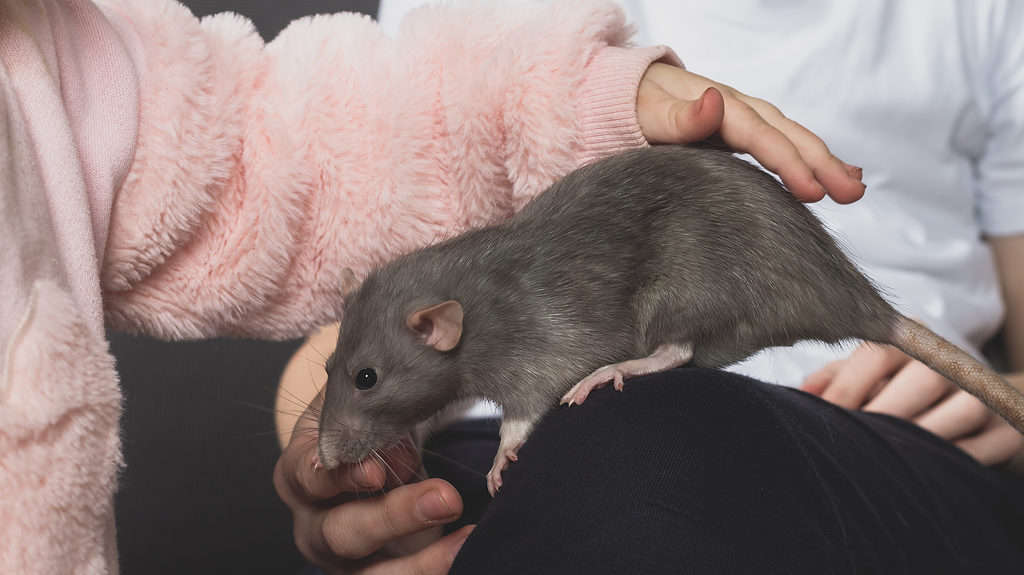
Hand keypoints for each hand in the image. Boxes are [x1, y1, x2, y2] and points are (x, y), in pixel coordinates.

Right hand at [273, 393, 471, 573]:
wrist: (373, 461)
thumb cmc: (361, 430)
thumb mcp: (358, 408)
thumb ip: (369, 400)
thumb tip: (389, 390)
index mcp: (297, 472)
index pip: (308, 477)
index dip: (342, 476)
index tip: (377, 471)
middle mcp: (313, 521)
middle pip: (341, 531)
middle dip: (393, 517)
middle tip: (444, 497)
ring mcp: (341, 557)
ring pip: (370, 573)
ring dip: (421, 557)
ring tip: (464, 531)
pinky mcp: (371, 574)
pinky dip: (436, 564)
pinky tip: (466, 542)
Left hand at [637, 62, 864, 203]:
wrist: (616, 91)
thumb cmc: (627, 104)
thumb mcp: (645, 111)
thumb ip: (678, 116)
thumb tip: (713, 101)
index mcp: (718, 105)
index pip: (761, 136)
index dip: (788, 163)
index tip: (813, 191)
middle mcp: (736, 110)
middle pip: (786, 135)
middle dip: (822, 164)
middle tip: (852, 195)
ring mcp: (738, 122)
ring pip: (790, 139)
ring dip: (823, 163)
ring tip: (853, 189)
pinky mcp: (735, 136)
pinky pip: (777, 146)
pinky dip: (806, 160)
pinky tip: (828, 178)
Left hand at [802, 343, 1023, 464]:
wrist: (971, 401)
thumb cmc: (899, 387)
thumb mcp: (867, 376)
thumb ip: (833, 378)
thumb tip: (800, 395)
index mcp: (910, 340)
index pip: (878, 353)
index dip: (848, 387)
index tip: (825, 417)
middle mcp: (949, 359)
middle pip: (921, 380)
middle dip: (883, 415)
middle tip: (853, 444)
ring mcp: (983, 392)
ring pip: (960, 411)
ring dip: (920, 439)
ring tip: (885, 461)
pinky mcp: (1006, 427)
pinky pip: (983, 447)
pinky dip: (951, 461)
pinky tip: (920, 473)